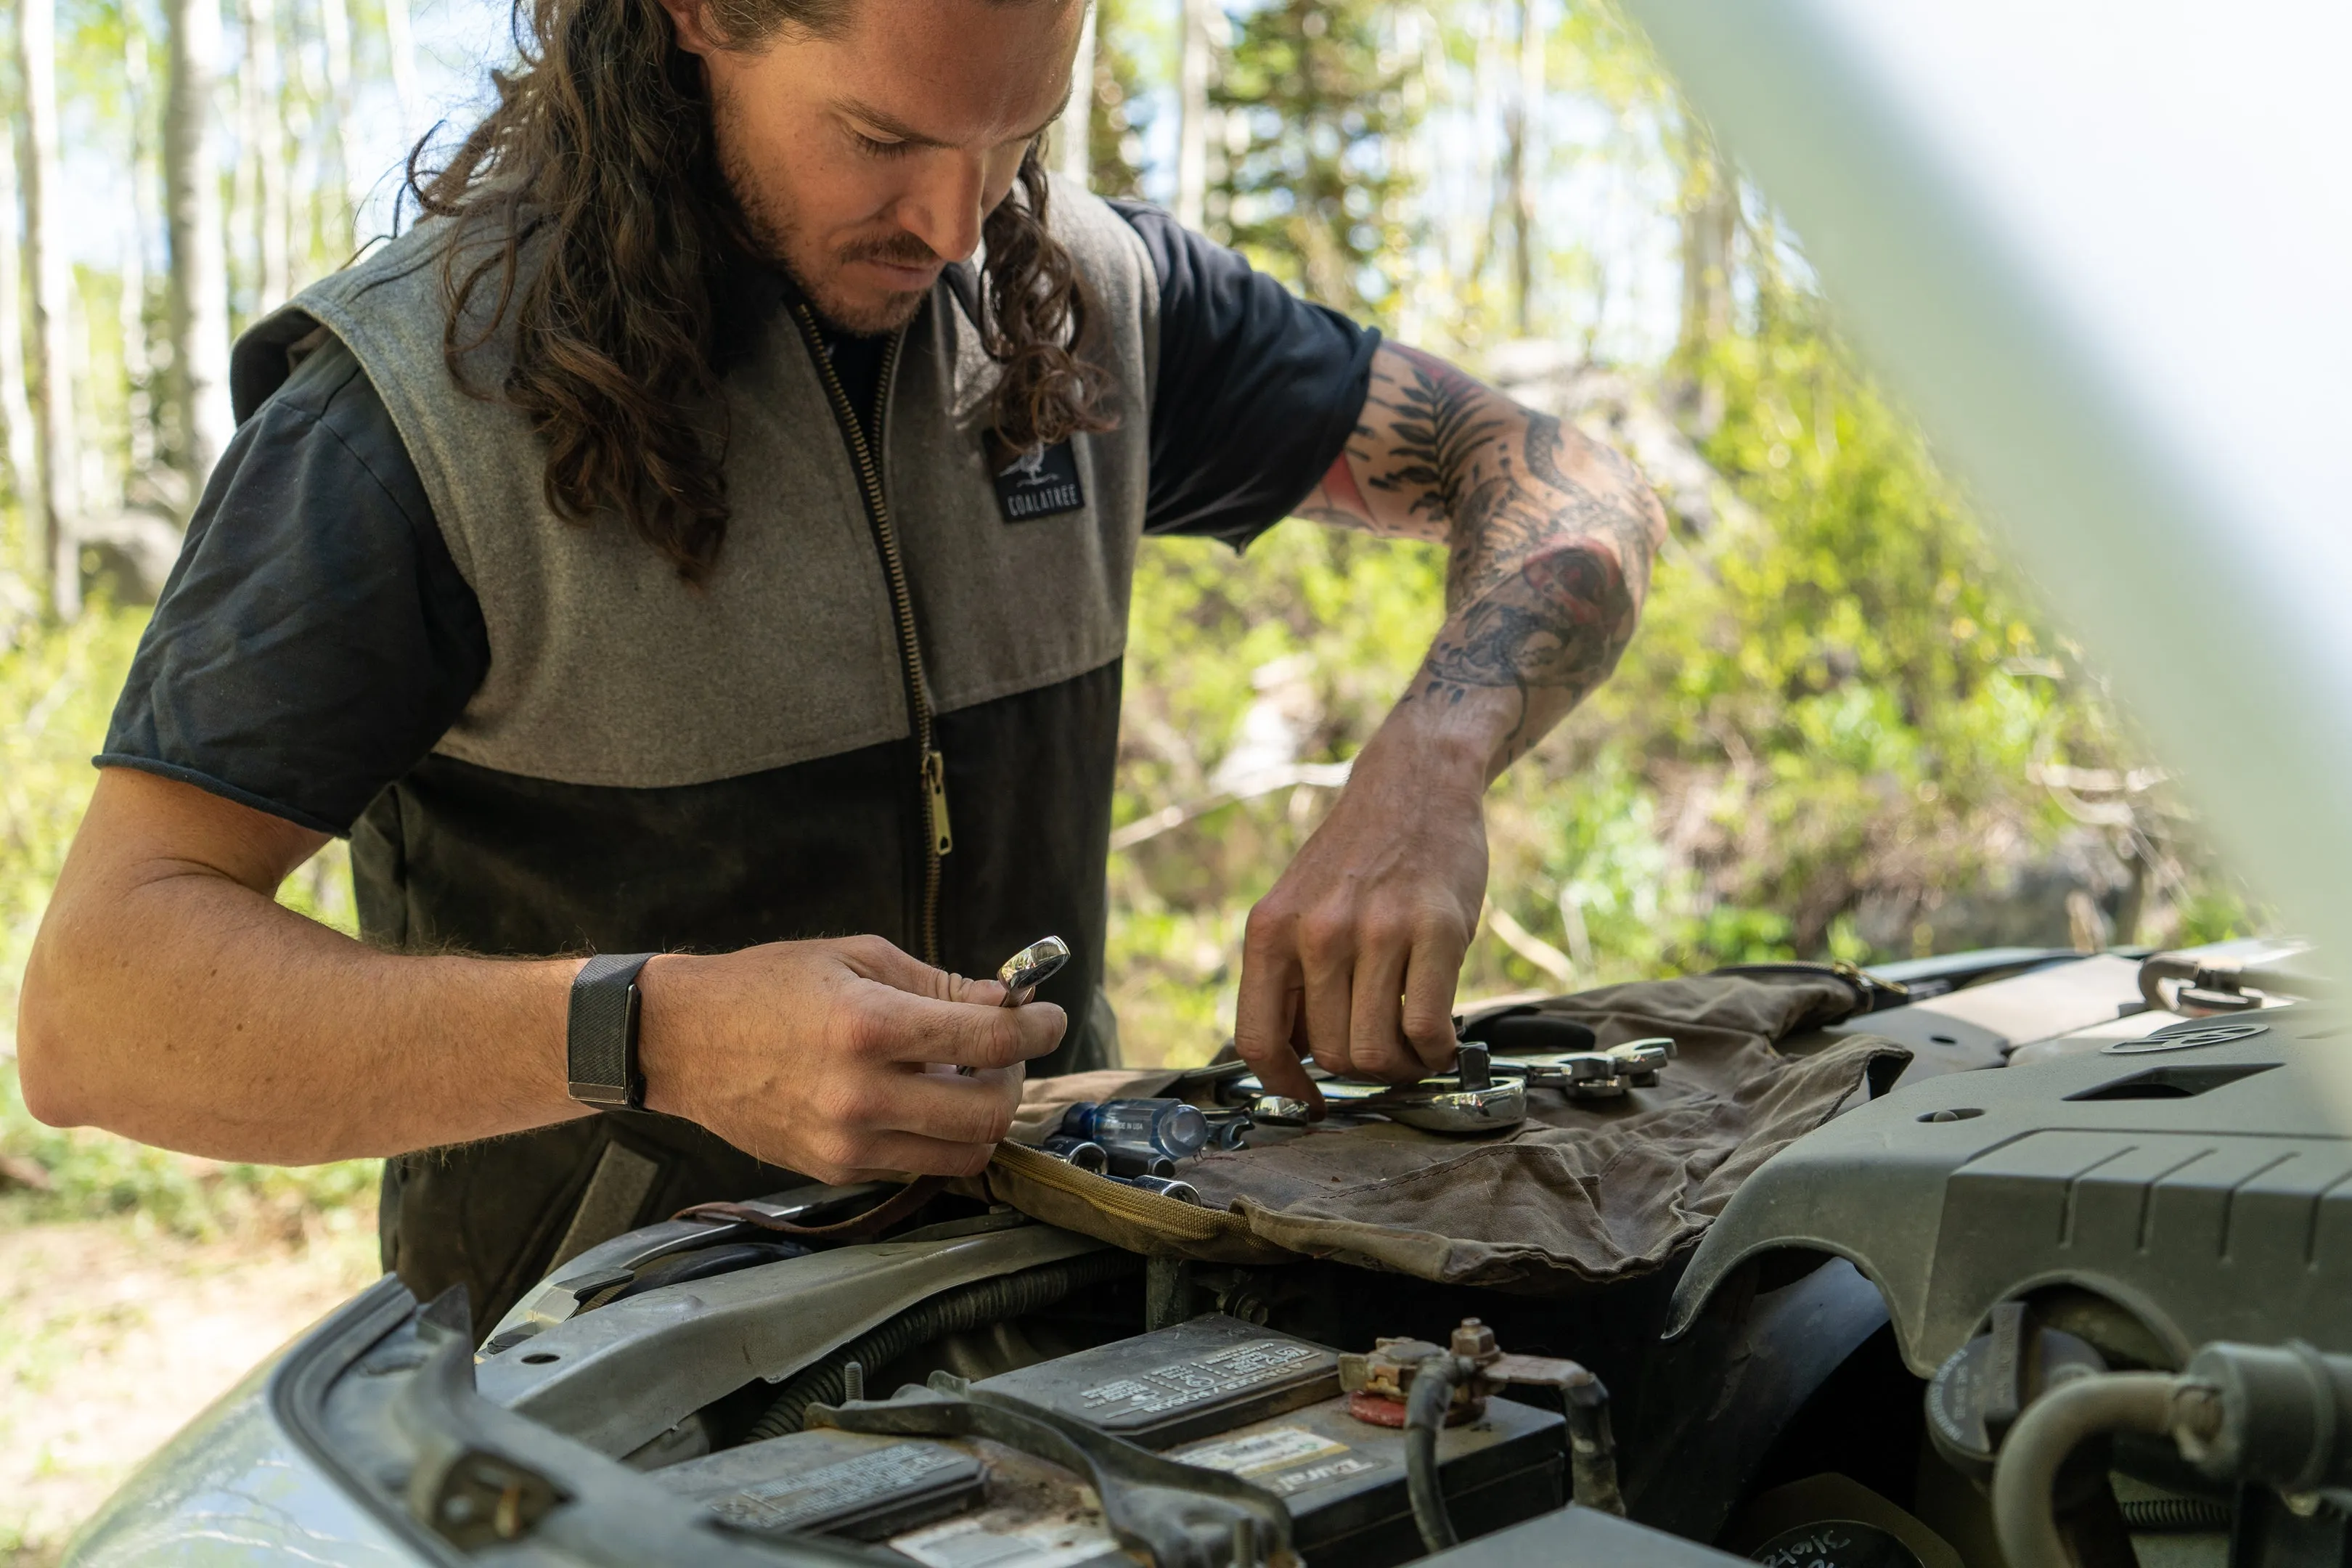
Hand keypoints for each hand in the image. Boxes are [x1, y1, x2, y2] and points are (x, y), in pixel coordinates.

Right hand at [636, 935, 1062, 1181]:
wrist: (683, 1041)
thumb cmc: (768, 986)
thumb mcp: (857, 958)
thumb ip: (938, 985)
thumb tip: (1005, 1002)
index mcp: (870, 1027)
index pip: (989, 1041)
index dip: (1036, 1029)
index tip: (1047, 1017)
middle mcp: (862, 1095)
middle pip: (987, 1112)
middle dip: (1013, 1078)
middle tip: (1002, 1051)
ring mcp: (847, 1142)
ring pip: (963, 1154)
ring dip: (982, 1117)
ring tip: (963, 1079)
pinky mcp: (834, 1170)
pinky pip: (917, 1166)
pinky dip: (938, 1139)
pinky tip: (921, 1102)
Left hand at [1233, 731, 1486, 1106]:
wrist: (1414, 785)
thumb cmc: (1358, 856)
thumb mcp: (1298, 906)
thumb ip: (1292, 976)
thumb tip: (1296, 1060)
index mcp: (1271, 929)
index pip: (1257, 1039)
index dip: (1284, 1085)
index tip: (1310, 1099)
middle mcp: (1317, 932)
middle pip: (1329, 1054)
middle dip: (1359, 1070)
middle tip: (1383, 1055)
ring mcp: (1377, 930)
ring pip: (1375, 1051)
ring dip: (1399, 1067)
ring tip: (1410, 1048)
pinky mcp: (1436, 930)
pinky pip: (1427, 1028)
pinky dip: (1434, 1051)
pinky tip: (1438, 1038)